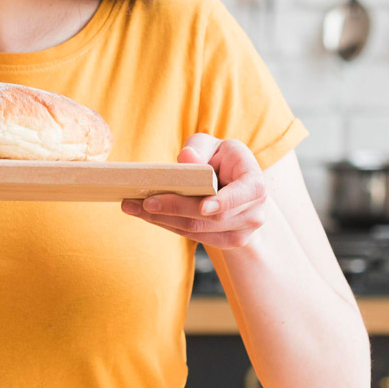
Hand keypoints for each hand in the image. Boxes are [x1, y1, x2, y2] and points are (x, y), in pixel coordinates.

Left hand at [120, 133, 267, 248]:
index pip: (245, 194)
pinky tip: (146, 215)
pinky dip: (168, 224)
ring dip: (163, 219)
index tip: (203, 207)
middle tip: (144, 202)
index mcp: (255, 183)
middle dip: (175, 208)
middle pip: (212, 217)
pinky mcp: (226, 242)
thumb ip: (198, 148)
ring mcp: (242, 231)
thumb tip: (186, 158)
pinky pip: (194, 236)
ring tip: (133, 207)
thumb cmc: (219, 159)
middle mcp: (254, 210)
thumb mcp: (211, 145)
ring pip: (198, 229)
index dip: (224, 201)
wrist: (233, 185)